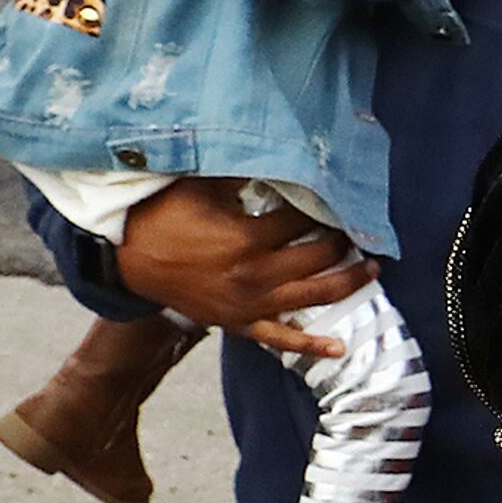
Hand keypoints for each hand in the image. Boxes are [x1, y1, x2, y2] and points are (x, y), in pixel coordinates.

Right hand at [110, 180, 366, 357]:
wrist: (129, 257)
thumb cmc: (166, 216)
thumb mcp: (205, 186)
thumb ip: (246, 174)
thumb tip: (283, 155)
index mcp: (247, 240)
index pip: (303, 222)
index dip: (323, 209)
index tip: (339, 198)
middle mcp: (255, 276)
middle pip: (317, 258)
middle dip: (342, 241)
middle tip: (358, 228)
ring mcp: (249, 305)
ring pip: (312, 296)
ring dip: (347, 283)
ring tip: (372, 269)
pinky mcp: (239, 323)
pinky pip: (280, 339)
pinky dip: (311, 344)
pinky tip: (340, 346)